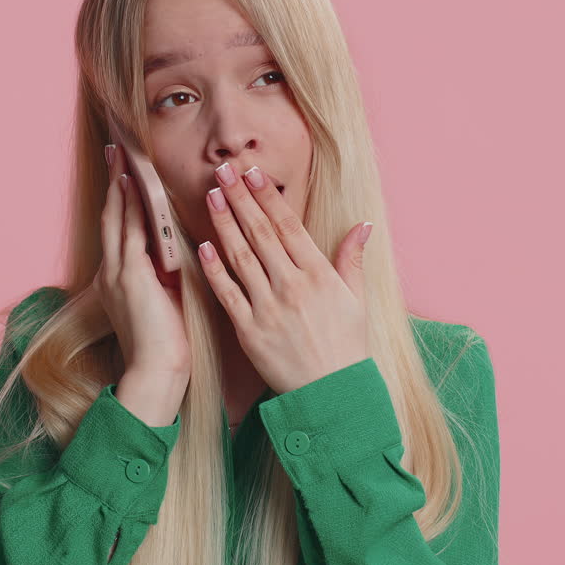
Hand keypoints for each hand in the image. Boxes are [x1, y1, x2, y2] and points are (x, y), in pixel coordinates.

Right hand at [93, 143, 191, 378]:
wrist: (157, 370)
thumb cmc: (168, 342)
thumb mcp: (166, 298)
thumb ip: (167, 272)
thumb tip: (181, 249)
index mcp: (119, 278)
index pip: (120, 229)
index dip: (121, 198)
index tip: (124, 172)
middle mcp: (112, 271)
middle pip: (111, 215)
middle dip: (114, 181)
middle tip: (116, 149)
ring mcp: (117, 272)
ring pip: (117, 217)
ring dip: (120, 184)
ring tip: (122, 155)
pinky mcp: (129, 275)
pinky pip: (129, 231)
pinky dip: (130, 205)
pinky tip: (133, 183)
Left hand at [198, 161, 372, 393]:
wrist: (332, 394)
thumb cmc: (346, 347)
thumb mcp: (356, 300)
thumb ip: (352, 260)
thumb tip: (363, 226)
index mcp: (318, 274)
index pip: (288, 226)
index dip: (268, 197)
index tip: (252, 172)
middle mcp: (292, 285)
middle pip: (260, 233)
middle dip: (239, 198)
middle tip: (222, 170)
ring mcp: (268, 307)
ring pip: (240, 257)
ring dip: (223, 223)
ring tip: (210, 195)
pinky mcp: (249, 330)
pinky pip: (227, 293)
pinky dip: (214, 269)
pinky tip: (202, 245)